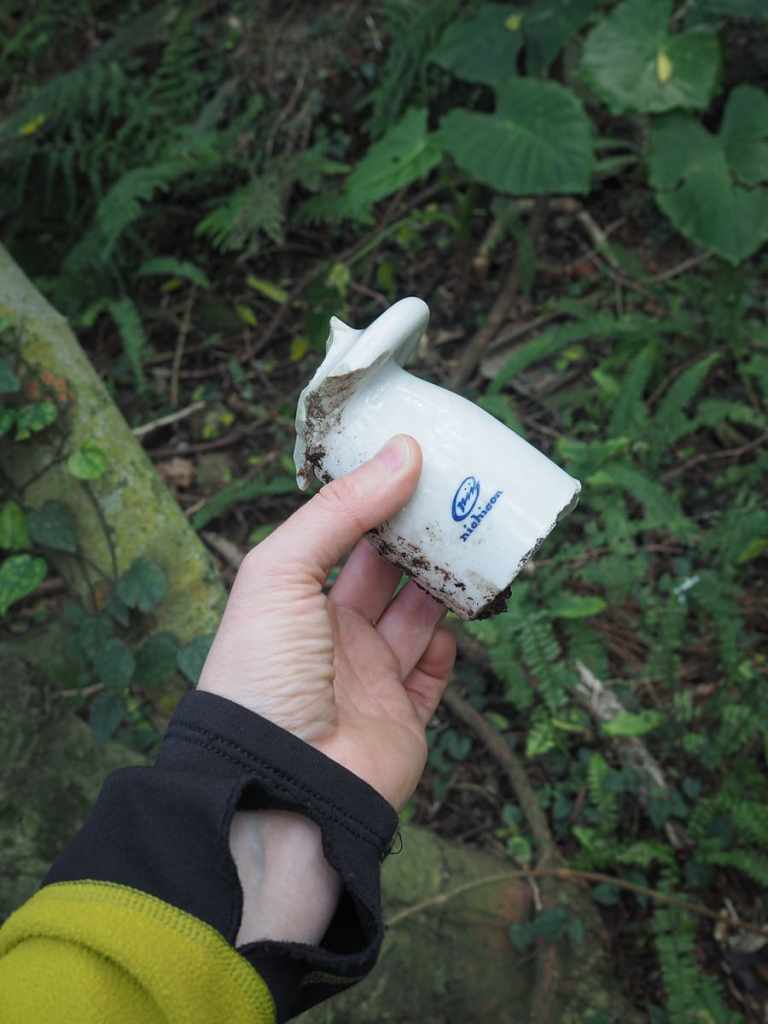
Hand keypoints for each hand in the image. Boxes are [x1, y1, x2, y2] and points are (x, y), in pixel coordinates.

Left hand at [198, 434, 454, 810]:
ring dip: (444, 583)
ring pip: (418, 616)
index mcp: (297, 602)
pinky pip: (433, 674)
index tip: (415, 466)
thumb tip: (402, 450)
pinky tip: (449, 622)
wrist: (281, 784)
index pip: (343, 539)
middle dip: (420, 538)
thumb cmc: (263, 673)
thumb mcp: (283, 573)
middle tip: (458, 497)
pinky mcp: (403, 720)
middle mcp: (333, 638)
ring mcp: (370, 680)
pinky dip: (445, 645)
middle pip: (387, 574)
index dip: (375, 503)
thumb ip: (340, 511)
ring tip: (473, 543)